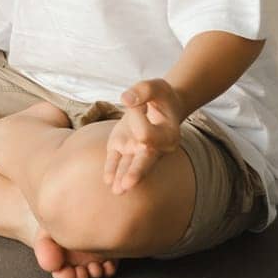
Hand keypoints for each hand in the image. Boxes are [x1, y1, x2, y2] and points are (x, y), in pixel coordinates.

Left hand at [103, 79, 186, 193]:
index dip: (136, 116)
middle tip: (128, 184)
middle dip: (136, 172)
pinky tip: (108, 181)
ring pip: (130, 165)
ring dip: (123, 176)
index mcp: (168, 134)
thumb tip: (126, 99)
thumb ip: (143, 91)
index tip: (135, 103)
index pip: (146, 132)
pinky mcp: (123, 147)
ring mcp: (137, 149)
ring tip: (117, 190)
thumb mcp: (156, 86)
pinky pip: (117, 160)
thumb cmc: (161, 96)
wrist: (161, 105)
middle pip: (145, 162)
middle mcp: (155, 148)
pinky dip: (112, 169)